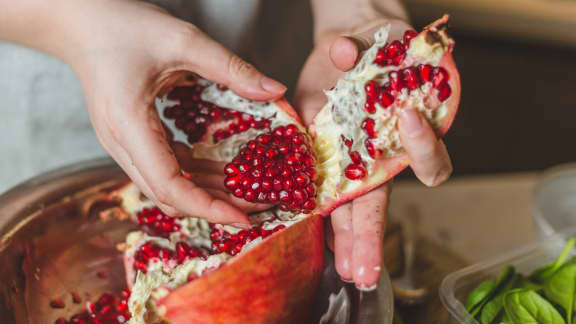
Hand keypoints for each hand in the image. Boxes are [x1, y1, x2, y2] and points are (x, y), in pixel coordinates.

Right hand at [55, 0, 286, 225]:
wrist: (80, 22)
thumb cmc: (123, 26)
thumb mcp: (183, 41)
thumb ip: (232, 67)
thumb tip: (276, 91)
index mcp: (129, 126)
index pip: (169, 186)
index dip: (208, 208)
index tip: (245, 218)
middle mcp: (121, 144)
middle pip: (170, 195)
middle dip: (216, 205)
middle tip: (259, 205)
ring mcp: (123, 144)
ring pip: (167, 186)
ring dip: (207, 192)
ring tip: (247, 191)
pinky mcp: (130, 139)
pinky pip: (163, 168)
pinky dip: (194, 174)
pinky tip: (220, 169)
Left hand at [294, 18, 452, 288]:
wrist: (347, 50)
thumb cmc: (373, 49)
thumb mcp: (372, 44)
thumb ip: (357, 49)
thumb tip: (342, 53)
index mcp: (401, 135)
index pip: (426, 159)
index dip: (423, 145)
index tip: (409, 120)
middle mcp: (377, 159)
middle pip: (379, 205)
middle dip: (370, 238)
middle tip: (364, 272)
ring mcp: (349, 165)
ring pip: (351, 211)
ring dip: (345, 240)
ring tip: (344, 270)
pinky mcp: (320, 161)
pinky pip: (321, 195)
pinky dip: (318, 217)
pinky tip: (313, 239)